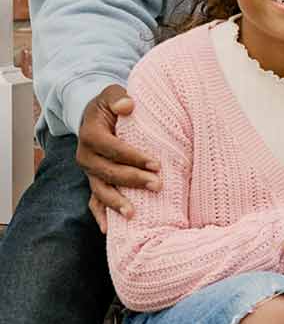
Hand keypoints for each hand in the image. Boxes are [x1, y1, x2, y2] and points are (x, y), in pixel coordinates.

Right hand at [77, 84, 160, 230]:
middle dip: (133, 180)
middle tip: (158, 185)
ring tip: (133, 214)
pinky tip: (108, 230)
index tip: (156, 164)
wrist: (94, 115)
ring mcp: (89, 172)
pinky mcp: (93, 181)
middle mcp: (86, 156)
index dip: (134, 157)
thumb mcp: (112, 94)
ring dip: (117, 203)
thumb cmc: (110, 104)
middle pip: (109, 172)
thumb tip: (128, 106)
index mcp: (90, 135)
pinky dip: (100, 215)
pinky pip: (94, 201)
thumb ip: (119, 98)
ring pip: (100, 190)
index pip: (113, 149)